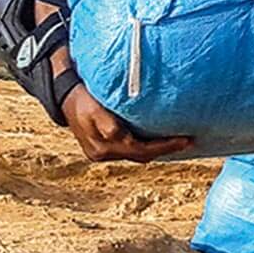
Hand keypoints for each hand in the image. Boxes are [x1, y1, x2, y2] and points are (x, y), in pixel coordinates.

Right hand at [60, 82, 192, 162]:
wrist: (65, 96)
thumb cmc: (83, 97)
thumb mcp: (93, 107)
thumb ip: (106, 122)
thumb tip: (117, 134)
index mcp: (102, 146)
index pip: (140, 150)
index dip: (164, 146)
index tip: (185, 139)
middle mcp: (102, 153)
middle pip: (141, 156)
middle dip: (165, 150)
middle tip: (189, 141)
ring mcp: (101, 153)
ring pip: (136, 155)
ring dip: (156, 150)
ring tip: (179, 141)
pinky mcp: (102, 149)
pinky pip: (129, 151)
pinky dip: (145, 146)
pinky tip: (158, 139)